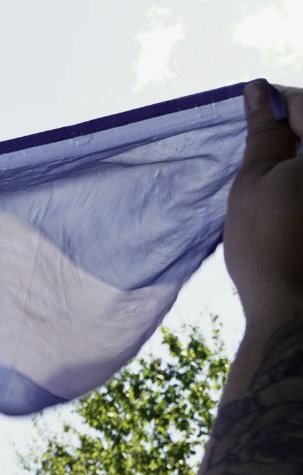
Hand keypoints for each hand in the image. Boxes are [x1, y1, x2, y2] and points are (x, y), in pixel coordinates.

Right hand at [224, 80, 302, 326]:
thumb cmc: (266, 242)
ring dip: (298, 156)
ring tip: (273, 168)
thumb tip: (257, 92)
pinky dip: (302, 181)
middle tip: (261, 134)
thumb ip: (263, 132)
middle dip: (293, 127)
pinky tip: (290, 193)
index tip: (251, 99)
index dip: (277, 99)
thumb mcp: (254, 180)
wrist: (294, 308)